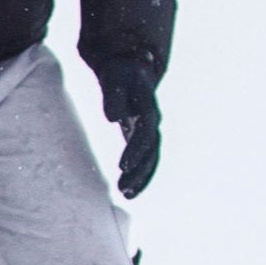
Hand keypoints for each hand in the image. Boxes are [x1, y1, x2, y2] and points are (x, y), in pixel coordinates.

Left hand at [102, 79, 162, 198]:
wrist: (132, 69)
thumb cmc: (119, 73)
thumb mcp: (114, 78)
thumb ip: (113, 96)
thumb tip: (112, 117)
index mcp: (147, 107)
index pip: (146, 132)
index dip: (136, 149)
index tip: (123, 166)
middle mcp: (153, 121)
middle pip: (152, 151)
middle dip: (140, 171)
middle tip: (123, 189)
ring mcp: (150, 130)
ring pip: (151, 159)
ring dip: (141, 178)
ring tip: (126, 195)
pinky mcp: (143, 138)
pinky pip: (146, 160)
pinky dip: (139, 176)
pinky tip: (128, 191)